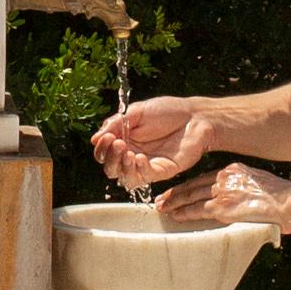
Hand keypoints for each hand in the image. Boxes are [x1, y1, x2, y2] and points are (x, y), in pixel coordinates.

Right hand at [93, 94, 220, 191]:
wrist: (196, 116)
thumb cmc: (168, 111)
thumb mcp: (137, 112)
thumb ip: (116, 124)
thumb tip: (95, 138)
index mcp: (125, 141)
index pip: (105, 153)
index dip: (101, 149)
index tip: (107, 136)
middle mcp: (133, 156)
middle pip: (111, 169)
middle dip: (109, 158)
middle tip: (117, 144)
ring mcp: (147, 165)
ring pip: (125, 178)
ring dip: (121, 167)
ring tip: (127, 151)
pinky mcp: (162, 171)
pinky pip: (145, 177)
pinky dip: (139, 169)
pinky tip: (140, 157)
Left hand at [160, 163, 290, 232]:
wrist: (287, 201)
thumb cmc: (282, 197)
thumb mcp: (262, 185)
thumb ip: (251, 192)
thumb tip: (249, 203)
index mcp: (233, 171)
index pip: (205, 178)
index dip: (191, 185)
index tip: (180, 190)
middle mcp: (224, 178)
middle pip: (194, 185)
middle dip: (177, 193)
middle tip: (162, 199)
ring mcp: (222, 192)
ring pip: (191, 197)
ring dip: (175, 203)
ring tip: (162, 208)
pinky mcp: (222, 208)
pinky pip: (197, 210)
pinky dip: (184, 213)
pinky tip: (175, 216)